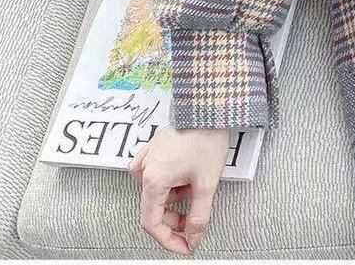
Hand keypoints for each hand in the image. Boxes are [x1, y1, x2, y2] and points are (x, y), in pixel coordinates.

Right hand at [129, 124, 230, 253]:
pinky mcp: (154, 148)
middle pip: (154, 208)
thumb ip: (199, 216)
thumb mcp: (207, 183)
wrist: (209, 108)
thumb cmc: (207, 139)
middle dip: (175, 219)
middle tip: (194, 221)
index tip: (184, 246)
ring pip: (156, 192)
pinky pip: (154, 173)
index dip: (168, 240)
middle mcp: (145, 169)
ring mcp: (148, 156)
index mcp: (154, 180)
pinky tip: (184, 174)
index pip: (152, 224)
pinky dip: (169, 181)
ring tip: (195, 184)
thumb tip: (193, 238)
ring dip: (175, 197)